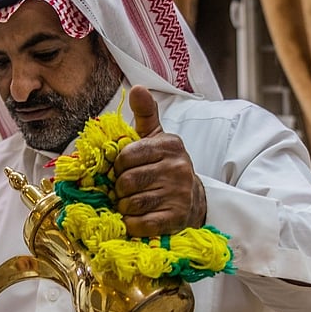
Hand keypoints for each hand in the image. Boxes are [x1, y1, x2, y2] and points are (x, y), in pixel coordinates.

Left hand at [112, 84, 206, 236]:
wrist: (192, 199)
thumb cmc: (164, 166)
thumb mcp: (156, 138)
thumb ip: (145, 113)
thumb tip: (137, 87)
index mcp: (169, 145)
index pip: (126, 156)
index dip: (118, 166)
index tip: (123, 169)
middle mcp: (178, 168)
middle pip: (126, 182)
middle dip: (119, 188)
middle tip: (126, 189)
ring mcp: (179, 194)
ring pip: (131, 204)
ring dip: (125, 207)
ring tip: (133, 202)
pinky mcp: (176, 218)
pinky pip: (140, 224)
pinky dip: (132, 224)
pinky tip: (138, 218)